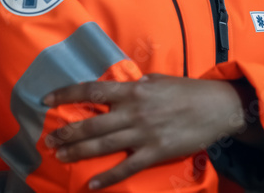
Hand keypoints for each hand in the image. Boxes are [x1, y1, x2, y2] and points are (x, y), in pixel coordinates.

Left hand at [42, 74, 245, 189]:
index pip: (92, 90)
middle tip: (49, 140)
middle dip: (67, 132)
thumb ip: (136, 86)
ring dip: (78, 152)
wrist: (217, 107)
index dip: (66, 94)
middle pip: (91, 123)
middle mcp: (133, 111)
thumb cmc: (188, 91)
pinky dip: (107, 177)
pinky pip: (126, 167)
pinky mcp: (155, 152)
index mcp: (133, 90)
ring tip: (60, 157)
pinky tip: (92, 184)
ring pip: (103, 144)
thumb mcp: (158, 80)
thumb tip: (119, 87)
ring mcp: (143, 133)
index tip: (46, 99)